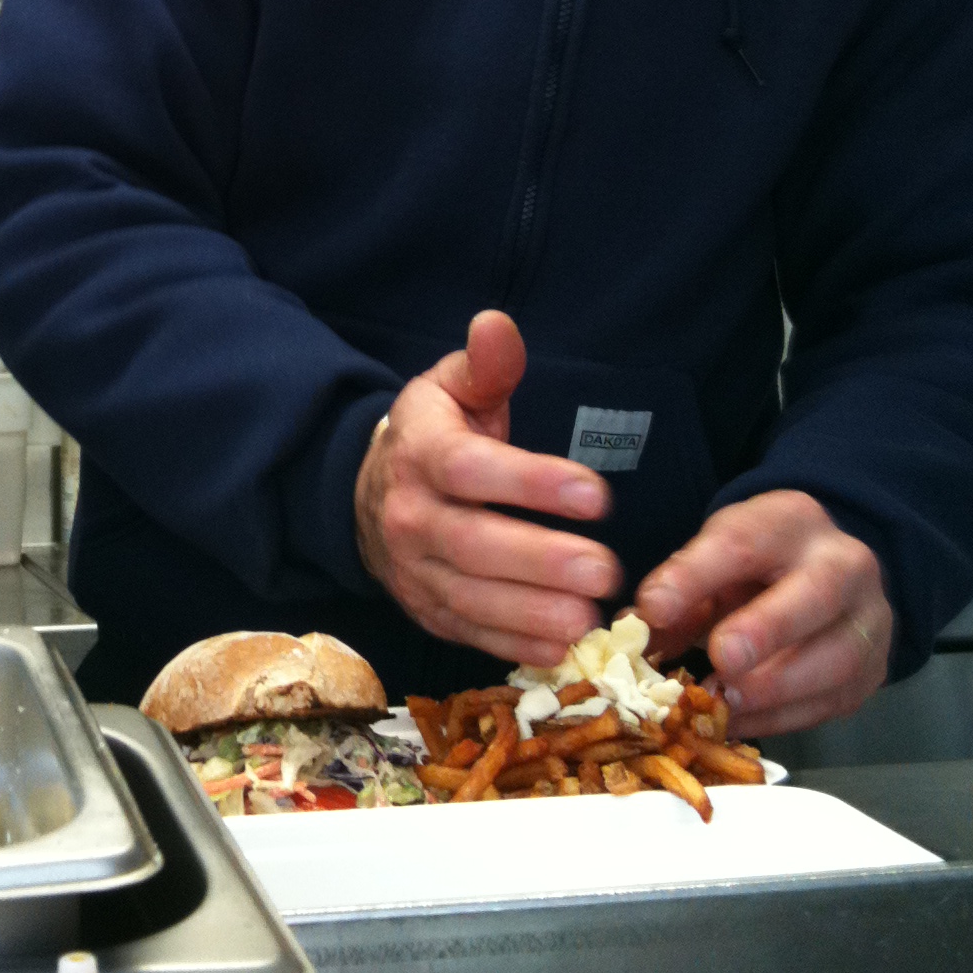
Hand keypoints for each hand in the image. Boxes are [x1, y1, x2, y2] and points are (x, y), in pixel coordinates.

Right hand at [354, 310, 621, 666]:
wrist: (367, 494)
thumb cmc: (434, 434)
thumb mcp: (452, 388)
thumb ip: (485, 364)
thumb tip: (497, 324)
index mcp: (421, 452)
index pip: (471, 469)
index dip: (531, 483)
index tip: (596, 495)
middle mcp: (410, 515)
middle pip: (472, 543)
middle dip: (540, 561)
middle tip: (605, 571)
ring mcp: (414, 570)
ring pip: (471, 597)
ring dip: (532, 613)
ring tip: (591, 619)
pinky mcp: (426, 611)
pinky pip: (469, 632)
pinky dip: (515, 646)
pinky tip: (562, 648)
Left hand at [636, 491, 891, 736]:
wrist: (829, 572)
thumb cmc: (760, 564)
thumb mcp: (717, 553)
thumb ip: (680, 587)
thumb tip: (634, 627)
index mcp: (791, 521)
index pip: (744, 542)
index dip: (696, 576)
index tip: (653, 608)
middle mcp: (843, 565)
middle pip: (814, 595)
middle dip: (765, 629)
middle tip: (720, 658)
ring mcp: (869, 622)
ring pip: (836, 659)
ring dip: (774, 688)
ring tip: (722, 702)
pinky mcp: (871, 675)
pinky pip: (832, 702)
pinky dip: (781, 718)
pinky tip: (737, 723)